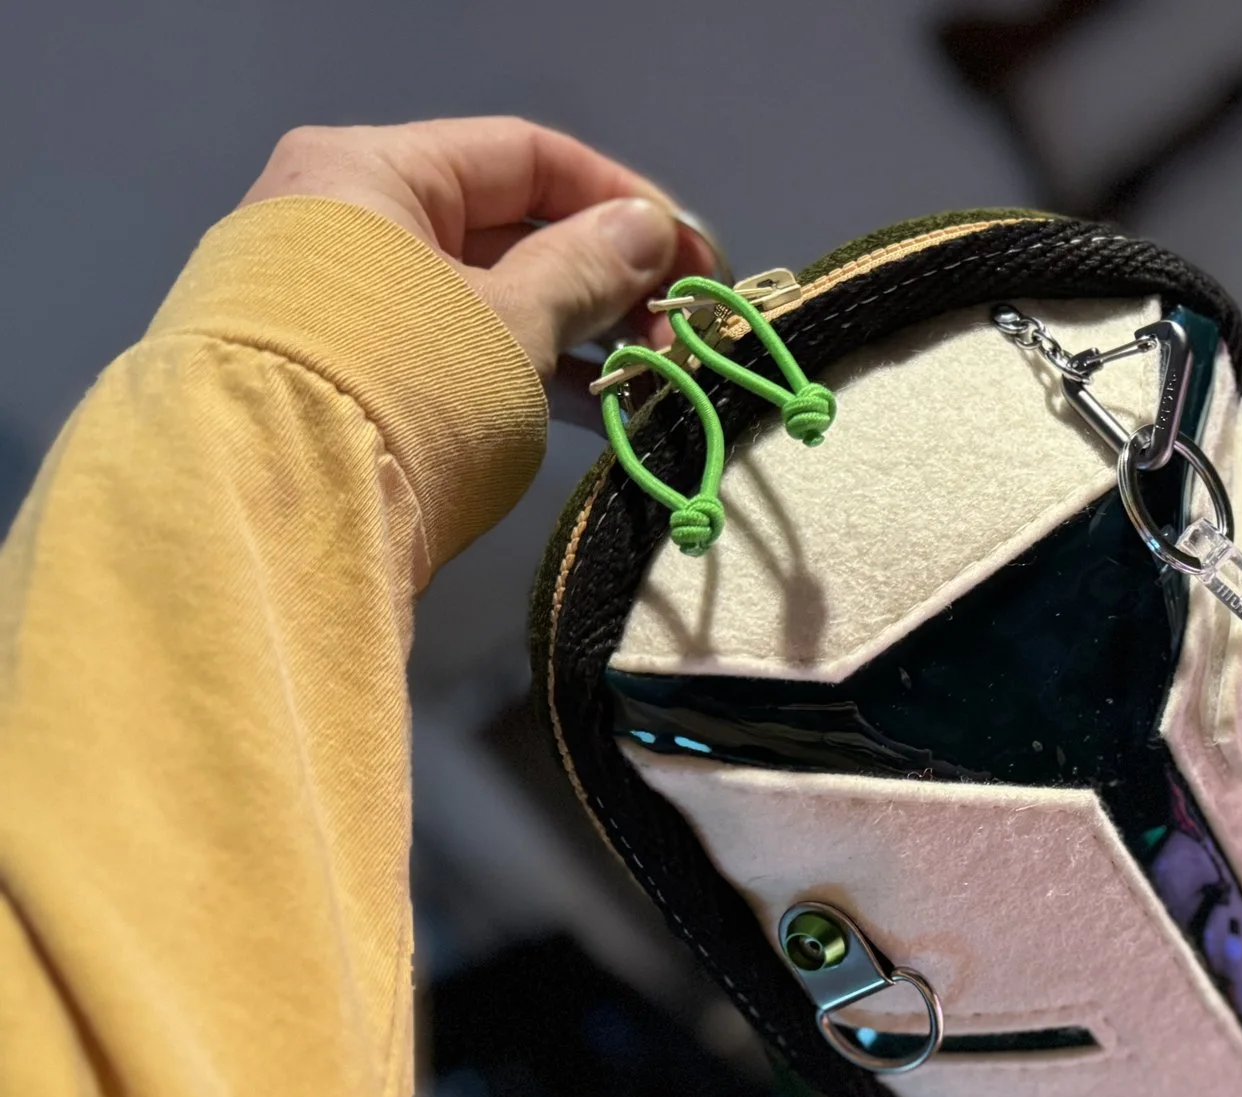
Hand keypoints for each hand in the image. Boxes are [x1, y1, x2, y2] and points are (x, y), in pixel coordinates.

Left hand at [241, 117, 719, 379]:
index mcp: (371, 172)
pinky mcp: (341, 377)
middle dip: (603, 276)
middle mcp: (342, 220)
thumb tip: (645, 228)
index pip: (524, 157)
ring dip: (573, 332)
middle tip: (679, 330)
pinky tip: (591, 407)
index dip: (621, 200)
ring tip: (650, 377)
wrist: (265, 514)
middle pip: (501, 227)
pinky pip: (450, 350)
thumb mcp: (510, 325)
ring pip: (481, 297)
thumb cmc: (397, 389)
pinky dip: (521, 370)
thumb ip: (586, 270)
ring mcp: (335, 302)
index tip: (694, 258)